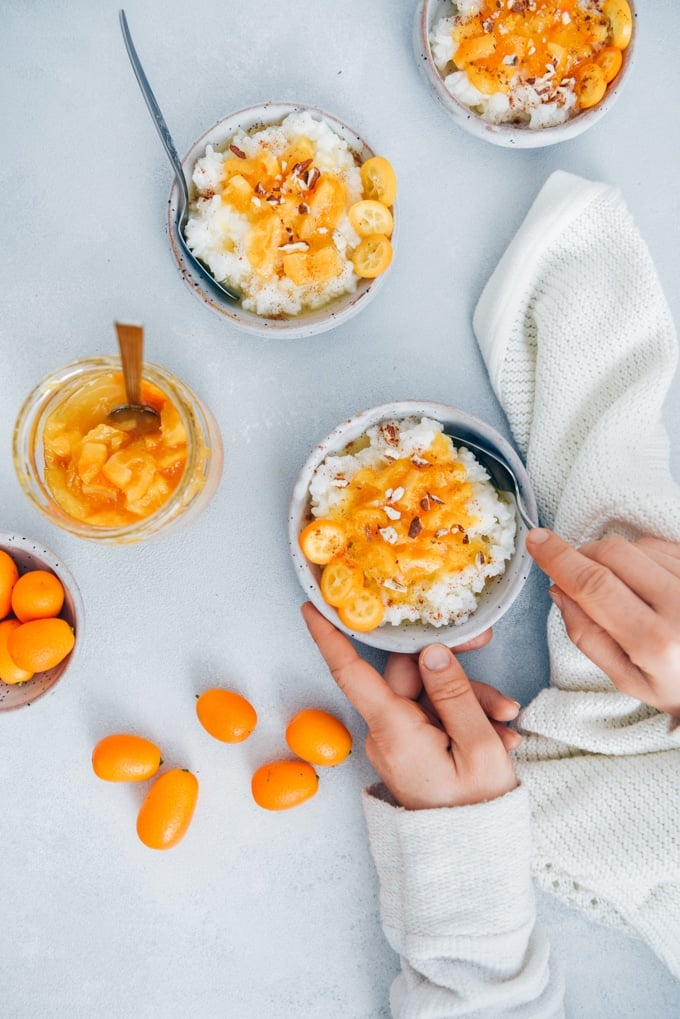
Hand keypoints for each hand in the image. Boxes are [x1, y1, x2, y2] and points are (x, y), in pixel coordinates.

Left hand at [301, 603, 518, 809]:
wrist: (472, 863)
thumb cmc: (476, 811)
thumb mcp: (478, 747)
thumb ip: (455, 693)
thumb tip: (431, 651)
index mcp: (393, 730)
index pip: (351, 673)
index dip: (330, 636)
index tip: (312, 604)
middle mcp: (387, 732)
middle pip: (410, 674)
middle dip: (456, 670)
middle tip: (491, 654)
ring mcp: (398, 741)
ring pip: (429, 693)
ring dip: (471, 699)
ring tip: (507, 721)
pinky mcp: (411, 748)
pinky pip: (434, 716)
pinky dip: (465, 718)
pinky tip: (499, 734)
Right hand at [527, 529, 679, 716]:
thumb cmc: (678, 686)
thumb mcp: (627, 678)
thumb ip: (586, 635)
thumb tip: (559, 590)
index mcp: (654, 641)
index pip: (594, 585)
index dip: (559, 558)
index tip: (536, 541)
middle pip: (613, 553)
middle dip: (585, 555)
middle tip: (580, 575)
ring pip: (638, 545)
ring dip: (620, 560)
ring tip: (631, 594)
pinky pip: (664, 544)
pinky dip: (646, 557)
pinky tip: (654, 585)